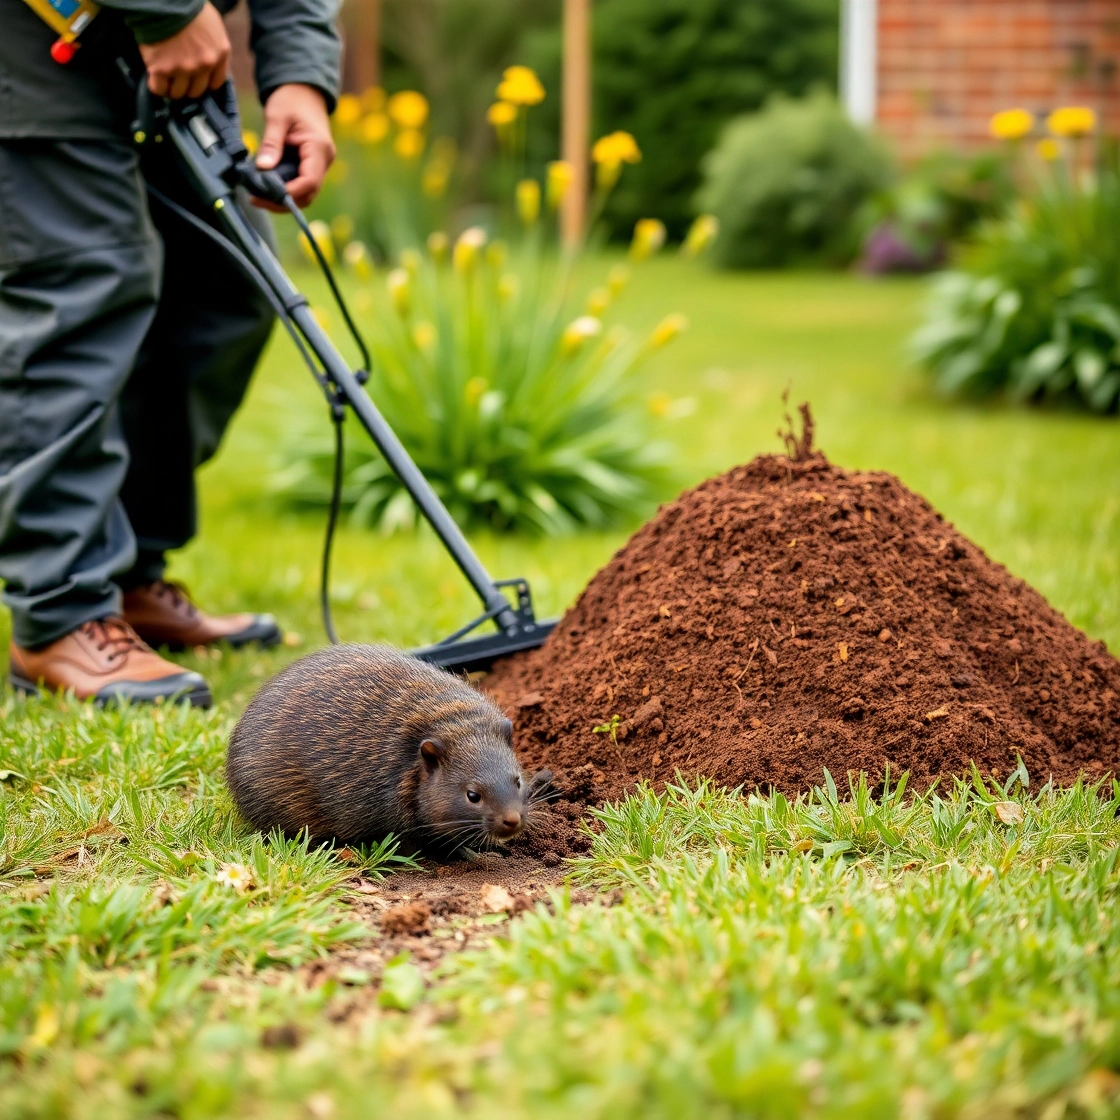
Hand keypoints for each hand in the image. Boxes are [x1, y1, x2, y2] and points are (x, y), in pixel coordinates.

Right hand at [139, 2, 229, 99]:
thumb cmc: (187, 6)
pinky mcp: (162, 69)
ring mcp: (183, 68)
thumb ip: (213, 44)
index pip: (215, 82)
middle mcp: (204, 64)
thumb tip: (208, 58)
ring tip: (165, 79)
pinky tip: (154, 80)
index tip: (196, 80)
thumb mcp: (212, 24)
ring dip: (171, 88)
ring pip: (178, 92)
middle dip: (187, 87)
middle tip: (178, 79)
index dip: (204, 82)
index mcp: (219, 53)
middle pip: (196, 90)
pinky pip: (158, 88)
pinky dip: (156, 87)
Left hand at [255, 84, 334, 209]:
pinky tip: (266, 187)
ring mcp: (320, 165)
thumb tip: (262, 168)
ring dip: (283, 198)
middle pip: (308, 193)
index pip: (309, 181)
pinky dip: (284, 189)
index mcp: (319, 148)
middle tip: (256, 198)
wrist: (303, 91)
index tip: (265, 194)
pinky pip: (301, 185)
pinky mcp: (312, 166)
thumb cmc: (291, 99)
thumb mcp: (277, 116)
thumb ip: (271, 143)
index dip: (289, 192)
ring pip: (305, 193)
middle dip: (283, 200)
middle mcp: (324, 161)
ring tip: (258, 194)